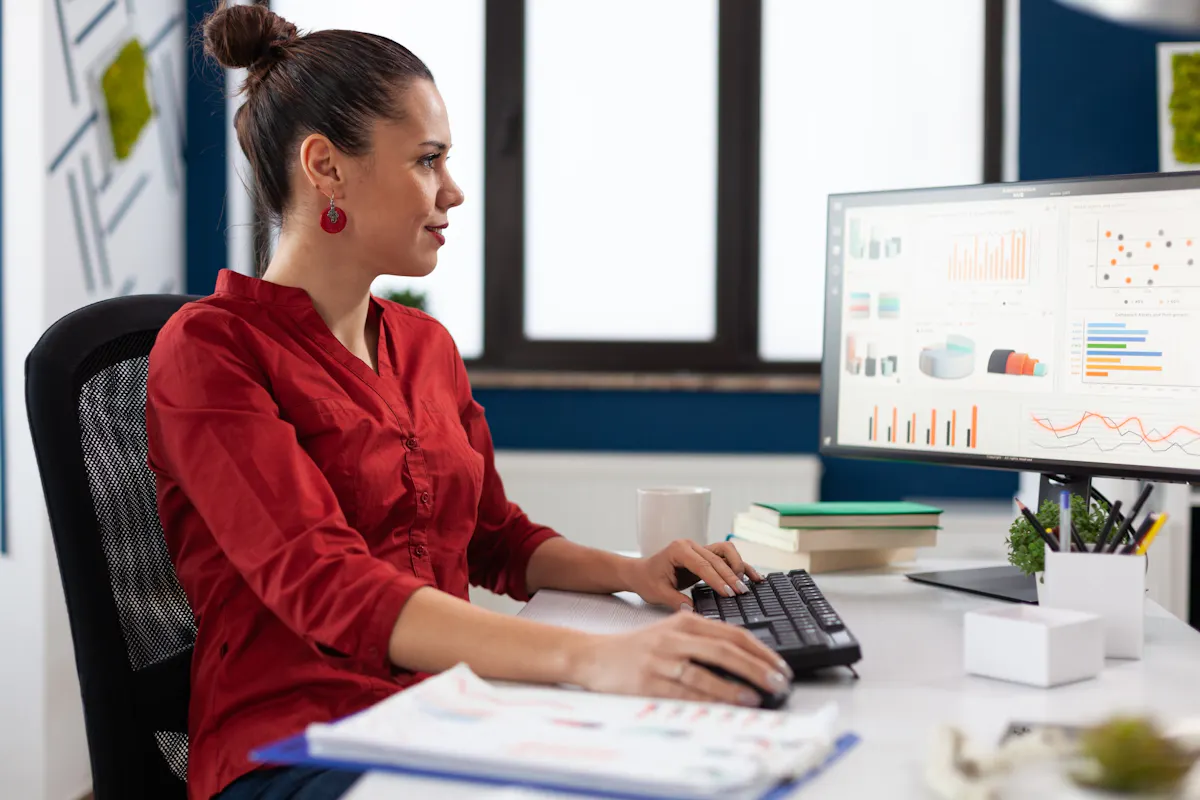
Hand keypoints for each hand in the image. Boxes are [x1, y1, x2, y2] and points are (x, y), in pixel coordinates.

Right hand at [569, 612, 791, 705]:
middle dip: (757, 667)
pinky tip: (726, 703)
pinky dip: (709, 698)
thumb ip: (704, 639)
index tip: (780, 666)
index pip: (732, 633)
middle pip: (725, 649)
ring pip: (706, 671)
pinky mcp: (649, 681)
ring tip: (759, 695)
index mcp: (685, 621)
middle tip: (779, 681)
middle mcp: (675, 636)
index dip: (760, 650)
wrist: (595, 656)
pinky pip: (685, 691)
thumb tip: (747, 659)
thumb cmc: (639, 647)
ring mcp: (661, 659)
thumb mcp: (673, 632)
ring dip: (737, 684)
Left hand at [624, 539, 763, 610]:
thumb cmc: (647, 580)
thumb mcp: (658, 593)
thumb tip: (695, 612)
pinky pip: (726, 558)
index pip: (703, 564)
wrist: (640, 572)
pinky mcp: (705, 555)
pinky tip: (754, 576)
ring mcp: (699, 548)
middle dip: (730, 576)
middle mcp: (691, 545)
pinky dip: (739, 566)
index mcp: (678, 550)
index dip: (717, 579)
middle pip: (717, 559)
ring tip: (747, 584)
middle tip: (741, 593)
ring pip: (726, 552)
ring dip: (738, 567)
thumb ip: (676, 601)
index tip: (728, 593)